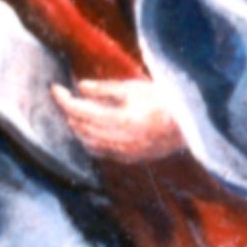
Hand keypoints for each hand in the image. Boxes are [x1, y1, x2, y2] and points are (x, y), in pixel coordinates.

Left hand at [51, 78, 185, 162]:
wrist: (191, 124)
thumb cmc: (164, 100)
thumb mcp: (133, 88)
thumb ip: (104, 90)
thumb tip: (79, 87)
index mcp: (120, 121)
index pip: (79, 111)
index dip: (63, 99)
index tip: (54, 87)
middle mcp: (119, 141)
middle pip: (80, 128)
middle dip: (68, 111)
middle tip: (62, 95)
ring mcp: (124, 153)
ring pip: (88, 143)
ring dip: (76, 127)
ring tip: (72, 111)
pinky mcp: (130, 158)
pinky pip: (101, 152)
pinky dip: (89, 140)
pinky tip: (88, 129)